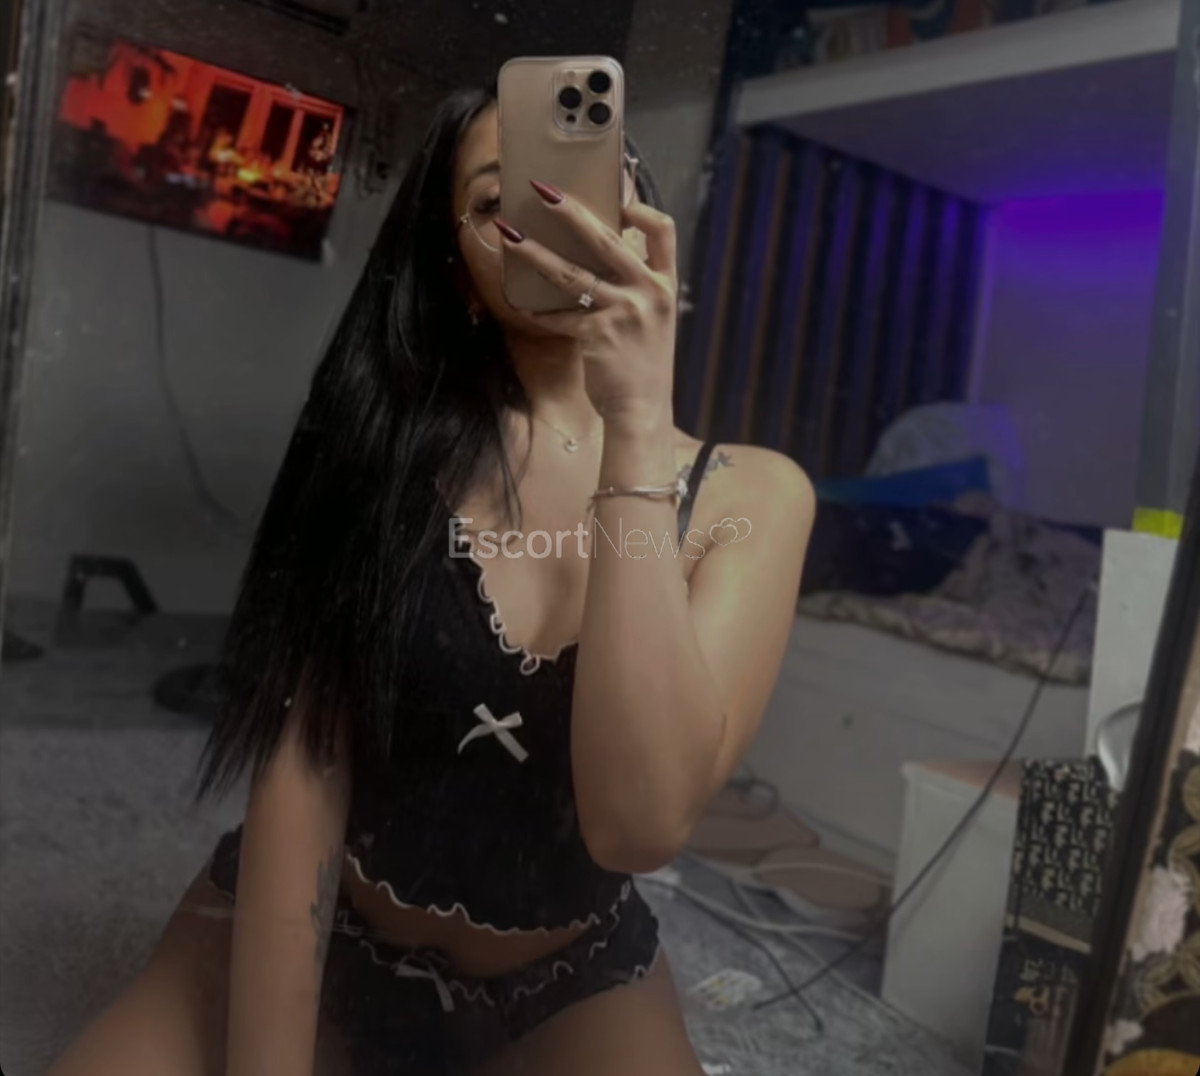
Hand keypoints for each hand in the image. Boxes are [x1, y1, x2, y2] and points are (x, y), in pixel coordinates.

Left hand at [496, 181, 677, 424]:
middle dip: (571, 211)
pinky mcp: (598, 336)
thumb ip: (633, 289)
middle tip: (543, 191)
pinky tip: (522, 307)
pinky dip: (539, 313)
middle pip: (607, 240)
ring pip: (572, 274)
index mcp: (664, 285)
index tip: (616, 198)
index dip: (639, 209)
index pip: (663, 231)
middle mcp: (648, 293)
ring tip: (509, 235)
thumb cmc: (642, 365)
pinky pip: (560, 317)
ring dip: (535, 252)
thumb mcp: (652, 321)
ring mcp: (624, 313)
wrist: (642, 411)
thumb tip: (595, 261)